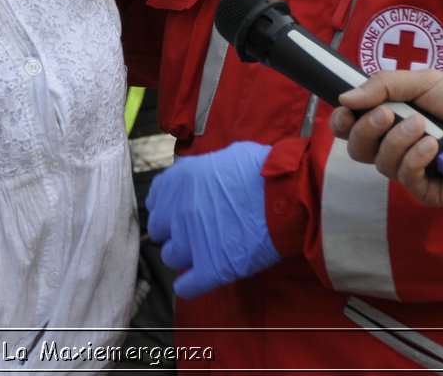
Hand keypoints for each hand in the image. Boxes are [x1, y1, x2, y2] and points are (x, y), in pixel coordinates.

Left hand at [145, 141, 279, 298]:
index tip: (182, 212)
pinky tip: (201, 278)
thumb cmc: (262, 170)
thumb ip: (201, 171)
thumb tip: (200, 180)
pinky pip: (186, 286)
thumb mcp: (222, 156)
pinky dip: (191, 285)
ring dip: (186, 256)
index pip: (155, 202)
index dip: (170, 209)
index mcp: (177, 182)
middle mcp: (176, 211)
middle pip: (159, 231)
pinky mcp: (211, 268)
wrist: (286, 194)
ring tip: (207, 252)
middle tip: (197, 232)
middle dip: (175, 232)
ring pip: (171, 257)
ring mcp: (191, 241)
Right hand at [332, 70, 442, 205]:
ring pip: (381, 163)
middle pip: (357, 148)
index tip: (346, 111)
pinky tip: (434, 147)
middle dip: (366, 130)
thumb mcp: (424, 81)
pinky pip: (407, 179)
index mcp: (391, 121)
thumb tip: (344, 98)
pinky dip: (416, 159)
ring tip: (425, 127)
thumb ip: (383, 85)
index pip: (351, 128)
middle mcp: (397, 147)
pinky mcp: (429, 191)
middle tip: (386, 114)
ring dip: (398, 141)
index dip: (342, 122)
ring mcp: (412, 170)